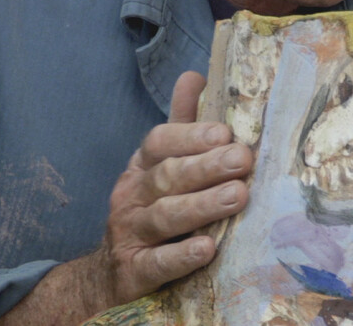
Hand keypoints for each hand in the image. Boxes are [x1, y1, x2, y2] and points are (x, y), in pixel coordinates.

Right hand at [0, 71, 252, 323]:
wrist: (110, 277)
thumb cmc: (150, 210)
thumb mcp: (161, 166)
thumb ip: (181, 125)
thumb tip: (195, 75)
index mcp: (142, 166)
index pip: (159, 142)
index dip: (190, 135)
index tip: (224, 132)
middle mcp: (132, 195)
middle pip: (168, 176)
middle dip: (206, 167)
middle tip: (242, 160)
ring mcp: (130, 234)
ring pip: (165, 217)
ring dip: (202, 206)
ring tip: (237, 197)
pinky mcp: (134, 273)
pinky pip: (157, 263)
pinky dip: (182, 256)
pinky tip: (208, 249)